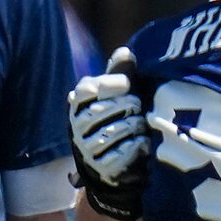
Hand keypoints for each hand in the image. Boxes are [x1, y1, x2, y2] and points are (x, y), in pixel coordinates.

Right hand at [70, 49, 150, 215]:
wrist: (111, 167)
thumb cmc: (114, 121)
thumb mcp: (115, 96)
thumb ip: (120, 75)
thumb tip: (126, 52)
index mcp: (77, 104)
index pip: (87, 89)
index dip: (110, 84)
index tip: (127, 84)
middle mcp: (77, 126)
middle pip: (105, 109)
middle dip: (129, 106)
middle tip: (138, 108)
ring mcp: (87, 148)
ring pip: (116, 130)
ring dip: (135, 126)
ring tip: (141, 126)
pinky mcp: (102, 167)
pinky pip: (125, 151)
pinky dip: (138, 146)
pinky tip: (143, 143)